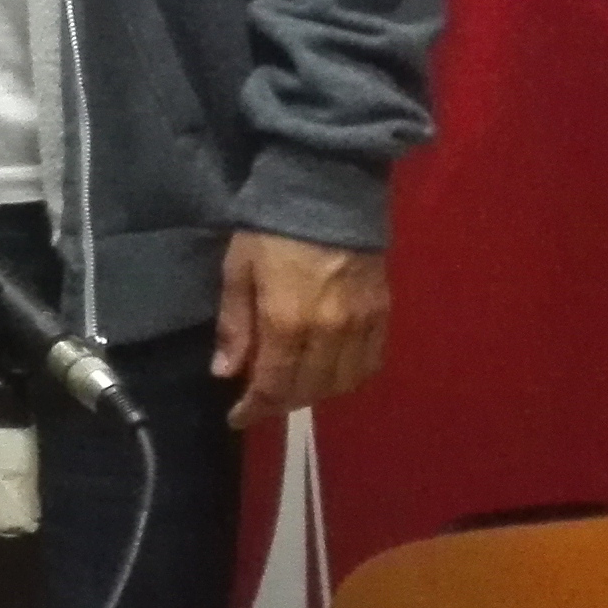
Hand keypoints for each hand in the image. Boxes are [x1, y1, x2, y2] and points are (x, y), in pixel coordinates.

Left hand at [216, 232, 390, 425]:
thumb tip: (225, 373)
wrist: (326, 189)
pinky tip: (331, 372)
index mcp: (287, 322)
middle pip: (309, 391)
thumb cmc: (270, 228)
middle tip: (261, 399)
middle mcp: (329, 333)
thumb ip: (234, 325)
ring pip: (342, 384)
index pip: (273, 385)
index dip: (254, 409)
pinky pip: (370, 363)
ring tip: (293, 386)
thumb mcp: (238, 270)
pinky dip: (349, 377)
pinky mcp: (383, 313)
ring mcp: (361, 325)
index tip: (237, 419)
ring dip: (315, 394)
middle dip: (281, 402)